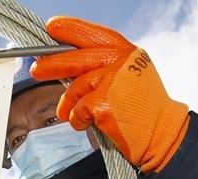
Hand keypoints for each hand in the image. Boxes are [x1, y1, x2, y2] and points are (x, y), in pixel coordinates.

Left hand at [31, 16, 189, 171]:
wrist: (161, 134)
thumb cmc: (143, 110)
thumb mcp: (129, 77)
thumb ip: (104, 67)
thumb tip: (67, 66)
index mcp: (127, 52)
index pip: (94, 34)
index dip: (71, 29)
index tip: (52, 27)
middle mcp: (120, 62)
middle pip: (76, 58)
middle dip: (52, 64)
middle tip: (36, 70)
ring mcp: (112, 81)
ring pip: (75, 88)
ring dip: (68, 104)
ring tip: (69, 114)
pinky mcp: (104, 103)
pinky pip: (78, 110)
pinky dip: (78, 120)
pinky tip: (87, 125)